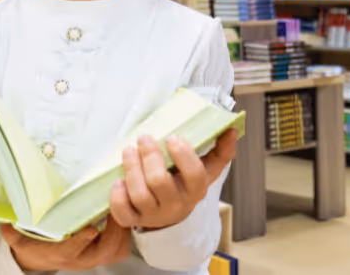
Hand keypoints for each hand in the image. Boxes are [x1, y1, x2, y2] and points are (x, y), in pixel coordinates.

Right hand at [1, 216, 129, 270]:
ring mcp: (96, 257)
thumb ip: (13, 235)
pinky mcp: (105, 253)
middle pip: (105, 251)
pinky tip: (124, 213)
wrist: (42, 260)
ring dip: (122, 230)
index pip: (73, 249)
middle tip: (115, 207)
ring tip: (123, 205)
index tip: (89, 229)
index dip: (82, 240)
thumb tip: (6, 225)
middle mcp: (82, 258)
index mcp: (61, 253)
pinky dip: (126, 233)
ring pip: (117, 249)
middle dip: (113, 231)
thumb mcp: (20, 242)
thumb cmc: (34, 246)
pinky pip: (121, 247)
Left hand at [110, 128, 237, 229]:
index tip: (171, 137)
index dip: (183, 155)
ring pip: (139, 194)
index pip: (194, 174)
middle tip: (144, 137)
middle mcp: (176, 204)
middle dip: (150, 156)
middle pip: (160, 182)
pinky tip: (118, 180)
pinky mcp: (135, 220)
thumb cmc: (186, 182)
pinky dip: (118, 197)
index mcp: (196, 189)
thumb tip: (232, 129)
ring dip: (131, 169)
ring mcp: (154, 214)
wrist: (172, 213)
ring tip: (129, 150)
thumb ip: (221, 150)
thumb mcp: (206, 168)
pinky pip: (123, 214)